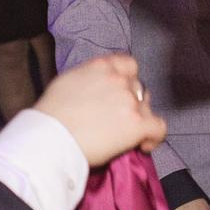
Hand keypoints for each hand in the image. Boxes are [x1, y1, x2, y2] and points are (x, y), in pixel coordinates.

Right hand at [31, 54, 167, 164]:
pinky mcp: (138, 124)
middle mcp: (120, 79)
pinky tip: (143, 145)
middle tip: (118, 119)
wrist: (51, 137)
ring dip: (139, 120)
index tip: (121, 94)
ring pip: (147, 108)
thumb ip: (89, 77)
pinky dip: (154, 137)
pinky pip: (159, 128)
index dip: (128, 80)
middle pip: (138, 88)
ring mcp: (131, 101)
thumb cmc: (51, 114)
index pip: (129, 65)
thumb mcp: (68, 80)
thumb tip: (96, 88)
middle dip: (131, 102)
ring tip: (126, 135)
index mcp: (102, 66)